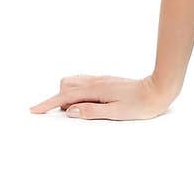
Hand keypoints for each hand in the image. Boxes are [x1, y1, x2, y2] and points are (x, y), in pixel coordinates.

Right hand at [30, 73, 176, 121]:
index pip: (65, 96)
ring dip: (69, 94)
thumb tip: (70, 111)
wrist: (159, 89)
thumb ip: (92, 111)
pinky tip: (86, 103)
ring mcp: (102, 80)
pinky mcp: (108, 82)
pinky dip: (79, 92)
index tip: (34, 110)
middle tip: (67, 113)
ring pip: (75, 82)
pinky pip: (85, 84)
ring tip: (78, 110)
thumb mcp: (116, 113)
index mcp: (96, 89)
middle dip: (59, 98)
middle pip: (66, 84)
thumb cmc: (140, 104)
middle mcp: (97, 81)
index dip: (48, 104)